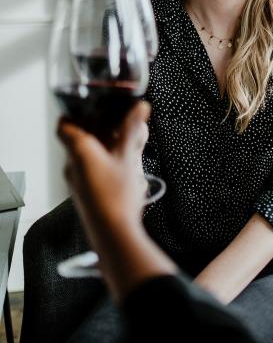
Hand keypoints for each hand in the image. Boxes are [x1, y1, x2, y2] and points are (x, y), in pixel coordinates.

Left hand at [57, 101, 150, 254]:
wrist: (113, 235)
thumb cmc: (116, 199)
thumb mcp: (128, 157)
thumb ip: (132, 130)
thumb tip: (139, 108)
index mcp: (79, 151)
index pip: (64, 125)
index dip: (73, 113)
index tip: (87, 107)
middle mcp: (72, 165)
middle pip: (77, 139)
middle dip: (97, 129)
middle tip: (116, 123)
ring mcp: (77, 182)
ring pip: (85, 156)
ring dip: (103, 147)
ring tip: (124, 145)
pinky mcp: (85, 195)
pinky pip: (90, 172)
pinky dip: (103, 163)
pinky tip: (122, 168)